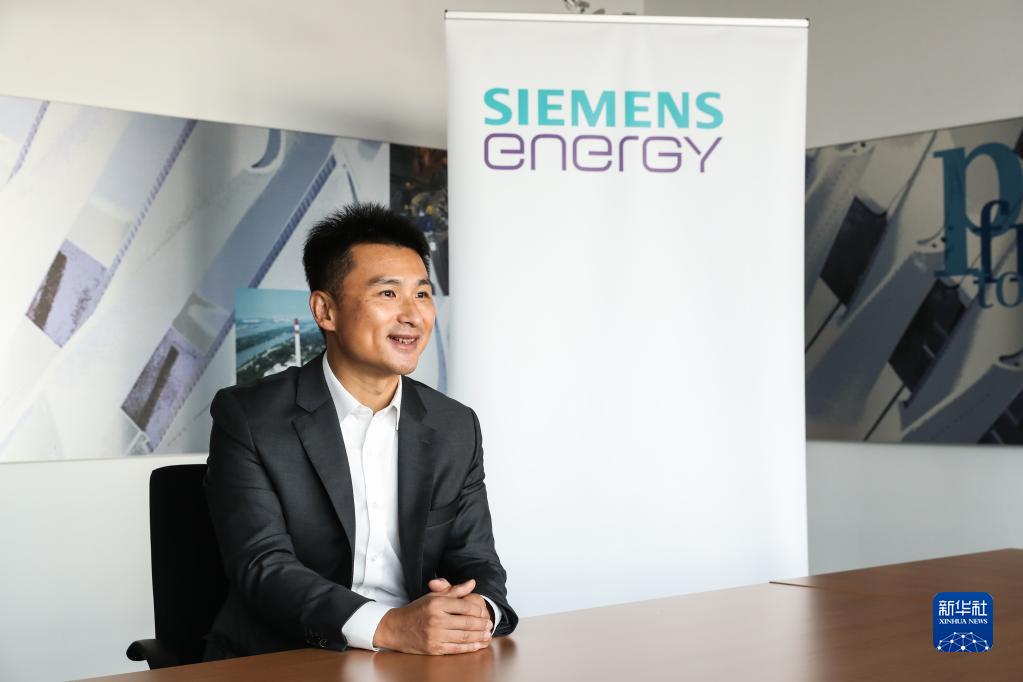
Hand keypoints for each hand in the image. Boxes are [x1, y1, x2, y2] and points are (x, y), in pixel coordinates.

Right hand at [373, 578, 492, 653]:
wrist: (396, 628)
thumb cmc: (416, 610)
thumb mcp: (434, 596)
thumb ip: (454, 590)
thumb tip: (472, 583)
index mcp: (437, 603)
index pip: (465, 607)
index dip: (478, 611)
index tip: (484, 612)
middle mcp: (436, 619)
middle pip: (467, 622)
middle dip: (481, 625)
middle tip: (490, 624)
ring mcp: (435, 635)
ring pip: (464, 636)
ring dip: (479, 636)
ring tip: (487, 634)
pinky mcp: (434, 648)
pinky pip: (456, 648)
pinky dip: (469, 647)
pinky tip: (477, 645)